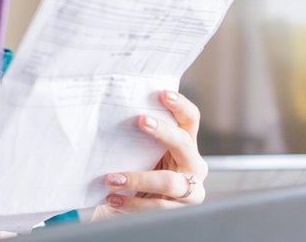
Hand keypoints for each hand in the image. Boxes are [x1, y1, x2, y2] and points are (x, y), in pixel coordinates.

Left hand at [89, 90, 207, 218]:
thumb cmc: (139, 170)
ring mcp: (190, 190)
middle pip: (183, 143)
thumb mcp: (141, 151)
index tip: (163, 94)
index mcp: (186, 143)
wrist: (135, 206)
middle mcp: (194, 164)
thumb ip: (138, 137)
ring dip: (138, 179)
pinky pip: (157, 207)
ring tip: (111, 179)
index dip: (180, 105)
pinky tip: (112, 199)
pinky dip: (132, 204)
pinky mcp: (179, 211)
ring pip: (170, 182)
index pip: (190, 119)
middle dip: (163, 131)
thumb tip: (111, 112)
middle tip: (140, 120)